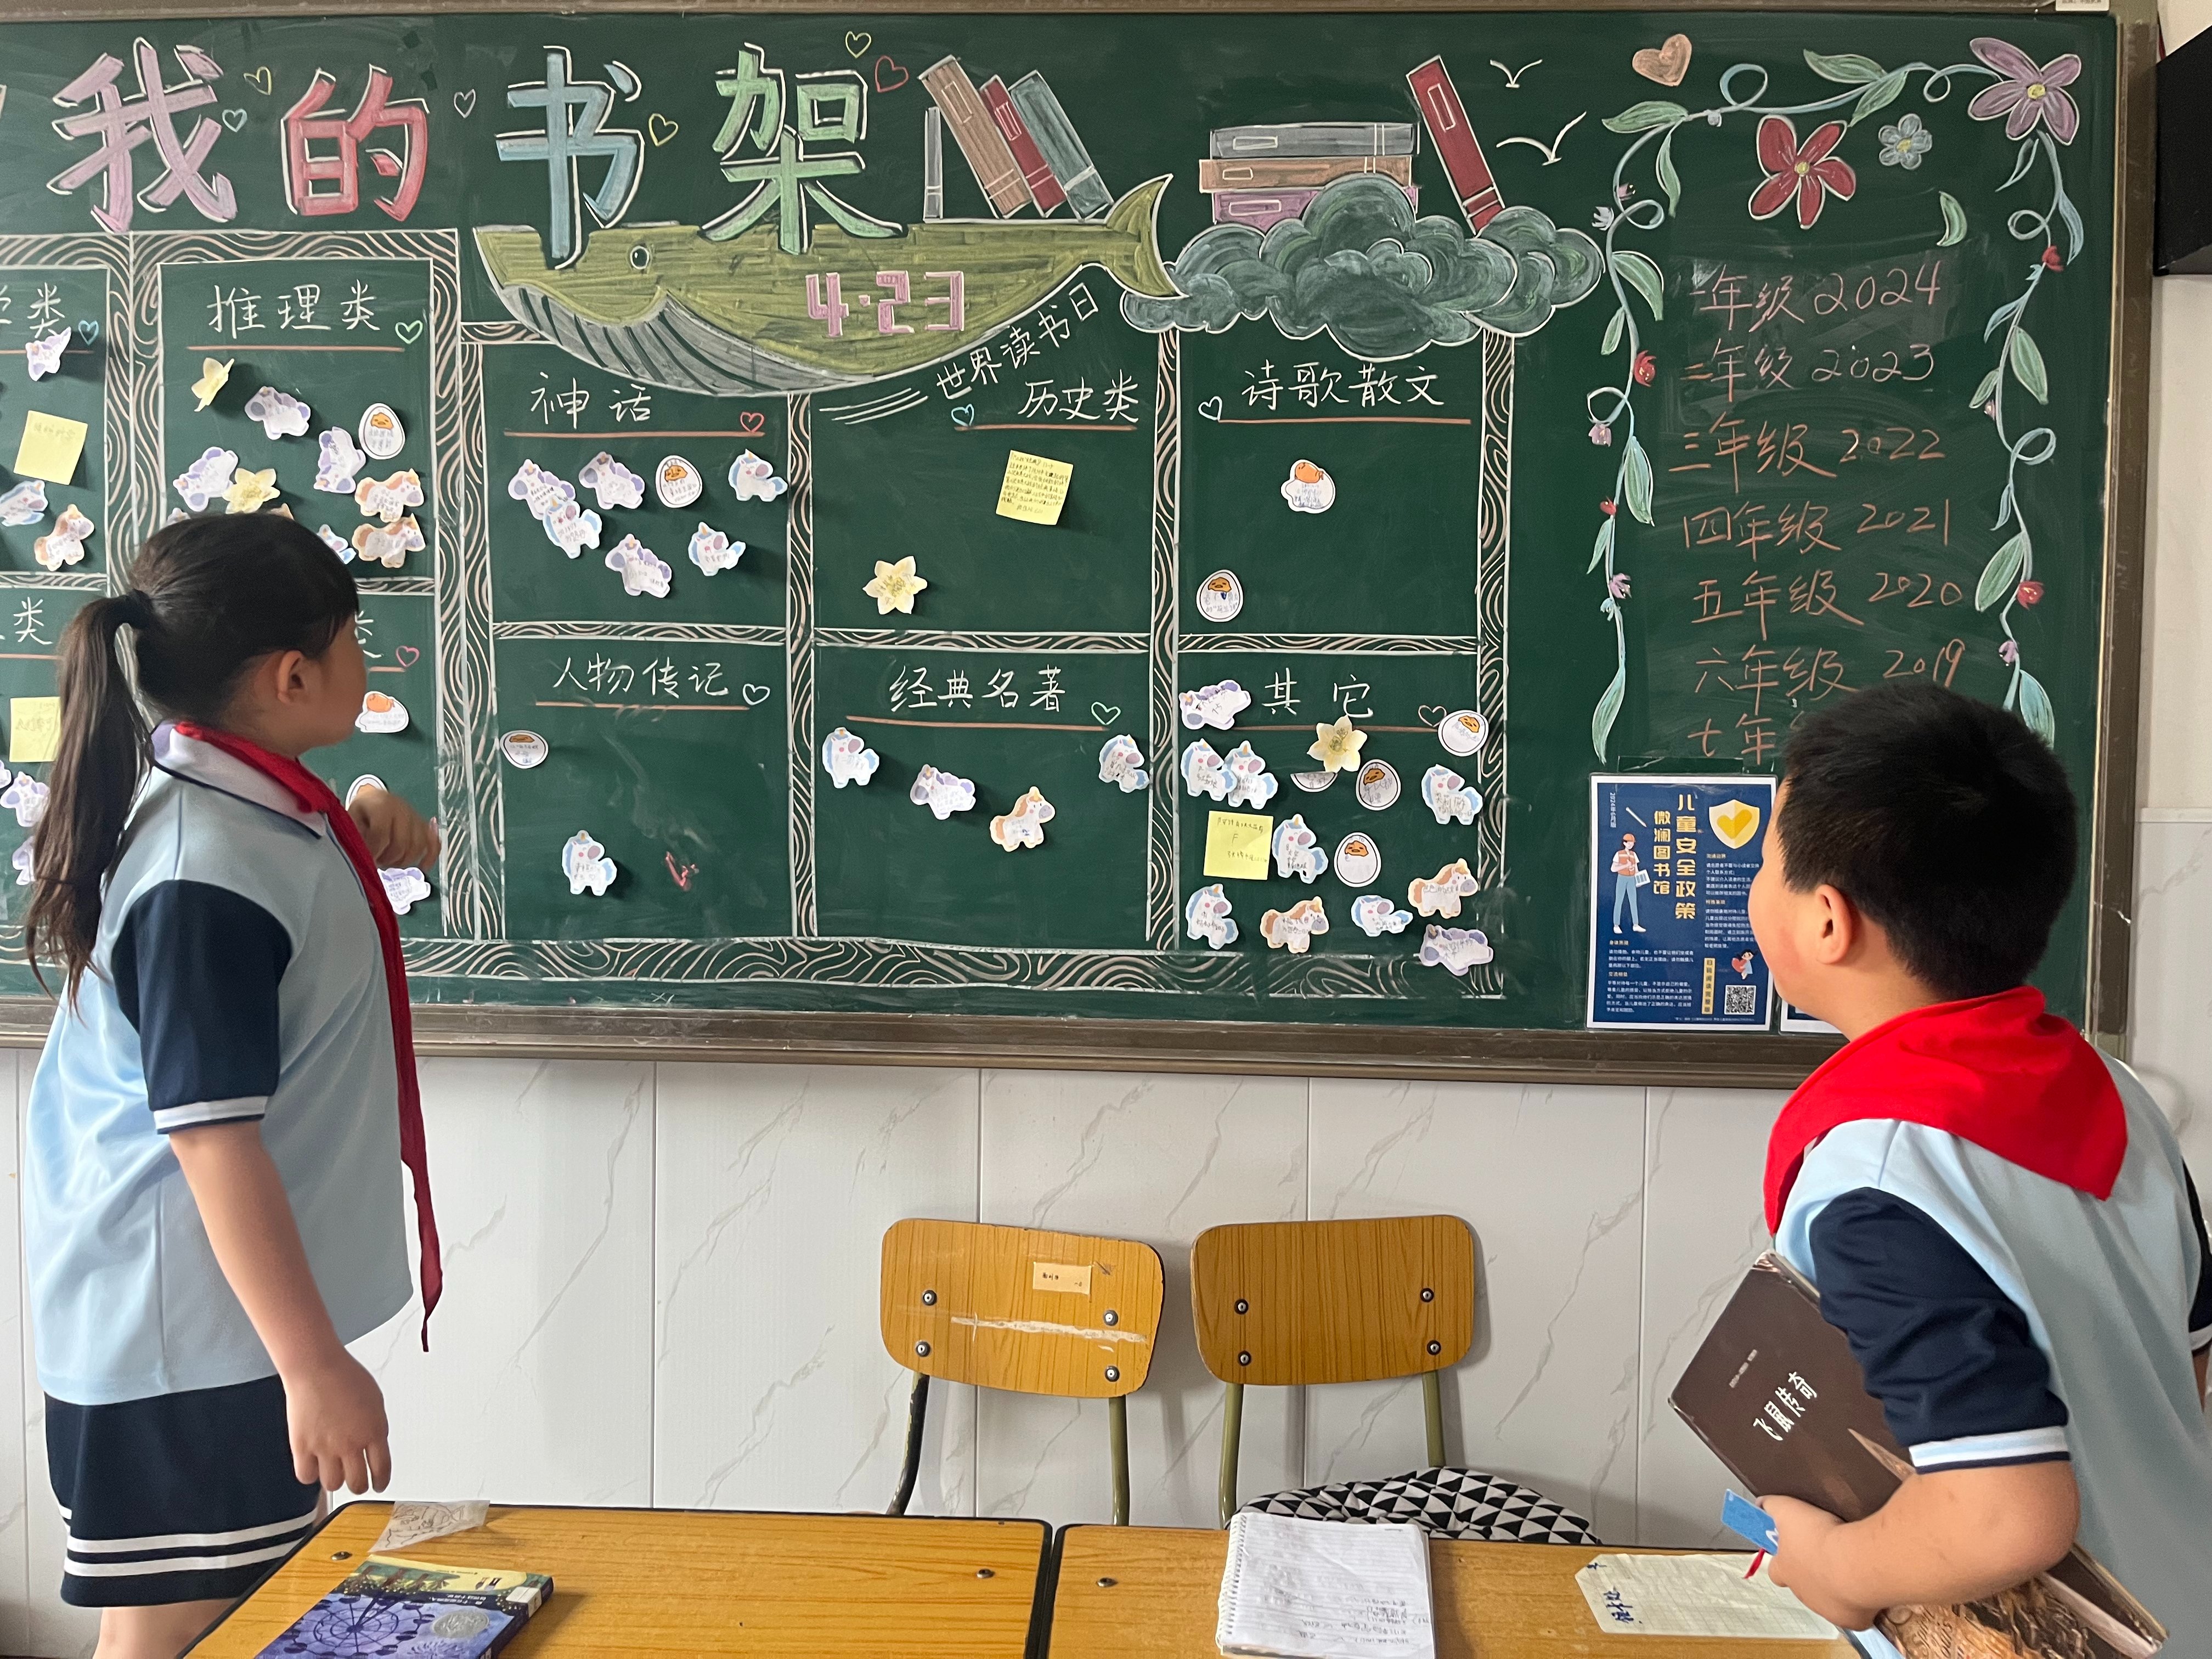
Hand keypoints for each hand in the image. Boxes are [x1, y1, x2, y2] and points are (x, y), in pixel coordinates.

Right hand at [283, 1348, 391, 1493]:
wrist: (316, 1367)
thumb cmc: (345, 1376)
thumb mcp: (375, 1401)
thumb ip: (376, 1427)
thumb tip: (376, 1445)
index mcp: (374, 1431)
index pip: (382, 1469)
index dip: (381, 1482)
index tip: (379, 1485)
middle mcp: (351, 1443)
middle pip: (357, 1483)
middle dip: (359, 1485)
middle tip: (356, 1480)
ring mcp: (326, 1447)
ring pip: (333, 1484)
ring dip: (335, 1479)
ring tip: (334, 1470)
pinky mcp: (302, 1447)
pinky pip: (306, 1476)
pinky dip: (310, 1474)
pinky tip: (314, 1465)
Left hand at [348, 784, 439, 870]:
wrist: (374, 799)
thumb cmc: (361, 812)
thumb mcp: (351, 820)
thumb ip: (356, 837)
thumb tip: (363, 856)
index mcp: (382, 805)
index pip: (381, 834)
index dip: (373, 851)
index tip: (366, 859)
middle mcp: (403, 809)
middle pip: (401, 844)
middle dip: (388, 859)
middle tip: (377, 861)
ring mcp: (416, 817)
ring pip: (418, 847)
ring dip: (403, 861)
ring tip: (389, 862)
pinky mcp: (424, 826)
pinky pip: (433, 844)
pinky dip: (430, 857)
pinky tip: (423, 867)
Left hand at [1764, 1495, 1882, 1631]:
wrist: (1853, 1562)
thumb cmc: (1820, 1537)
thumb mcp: (1788, 1510)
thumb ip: (1772, 1507)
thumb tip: (1762, 1504)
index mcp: (1786, 1570)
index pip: (1776, 1571)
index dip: (1785, 1561)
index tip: (1796, 1551)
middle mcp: (1803, 1593)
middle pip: (1804, 1586)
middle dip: (1814, 1574)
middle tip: (1830, 1557)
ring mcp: (1826, 1609)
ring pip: (1828, 1600)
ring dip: (1836, 1587)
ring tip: (1851, 1568)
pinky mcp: (1850, 1620)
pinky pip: (1854, 1613)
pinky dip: (1860, 1603)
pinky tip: (1867, 1586)